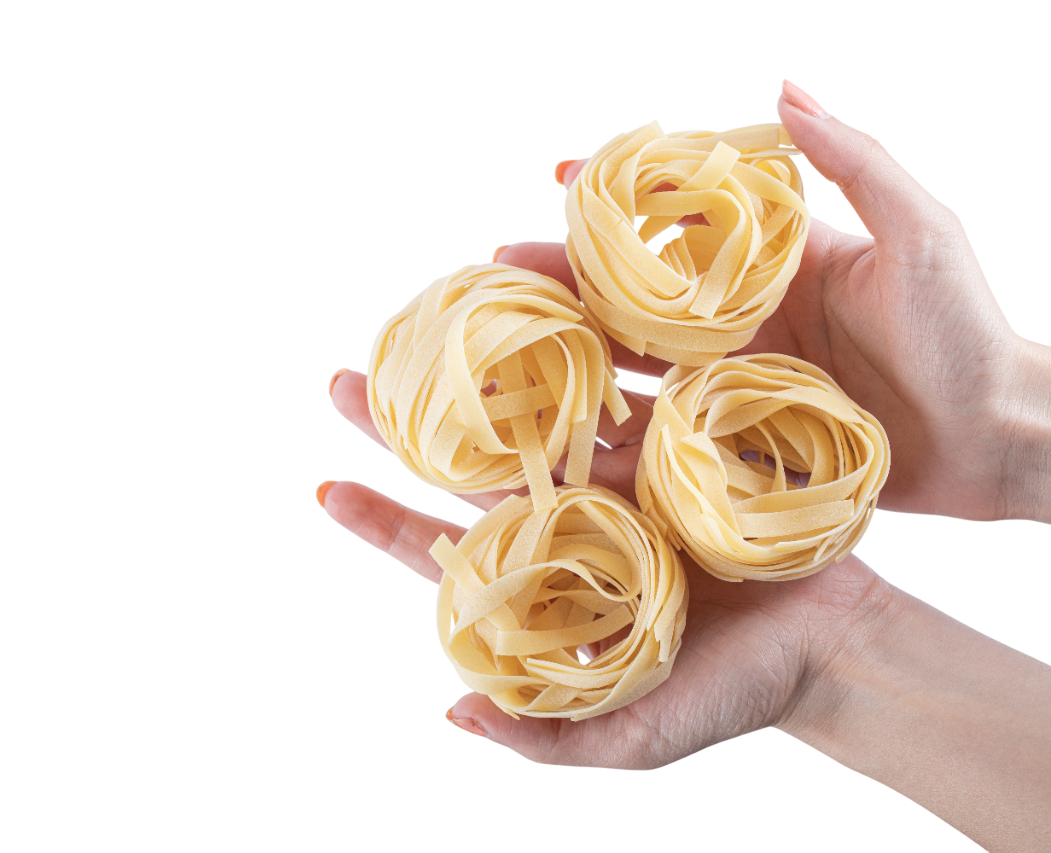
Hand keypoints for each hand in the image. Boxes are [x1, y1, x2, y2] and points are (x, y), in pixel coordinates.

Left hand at [325, 361, 884, 766]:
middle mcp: (569, 526)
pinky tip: (538, 321)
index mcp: (545, 588)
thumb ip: (551, 736)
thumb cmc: (733, 700)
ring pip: (531, 421)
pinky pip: (617, 399)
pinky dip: (581, 363)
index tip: (330, 490)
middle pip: (468, 471)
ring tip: (433, 330)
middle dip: (407, 430)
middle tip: (348, 381)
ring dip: (482, 378)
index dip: (386, 523)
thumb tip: (457, 716)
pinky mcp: (672, 449)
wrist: (833, 647)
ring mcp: (617, 482)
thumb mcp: (635, 736)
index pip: (443, 555)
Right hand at [513, 79, 1048, 522]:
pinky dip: (620, 429)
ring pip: (643, 361)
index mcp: (779, 260)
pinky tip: (569, 426)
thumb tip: (782, 93)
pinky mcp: (745, 437)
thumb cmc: (967, 329)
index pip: (685, 217)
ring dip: (578, 350)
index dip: (624, 196)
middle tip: (506, 267)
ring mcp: (741, 379)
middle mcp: (748, 317)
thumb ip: (852, 162)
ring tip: (515, 346)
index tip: (563, 175)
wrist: (996, 437)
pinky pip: (673, 430)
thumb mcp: (921, 230)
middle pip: (643, 293)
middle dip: (572, 276)